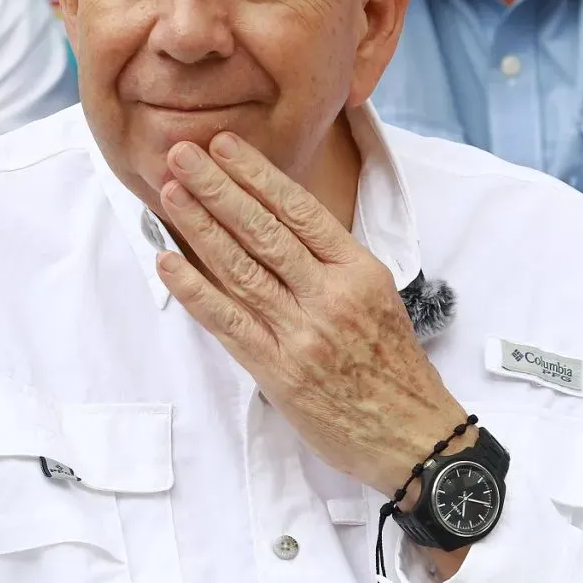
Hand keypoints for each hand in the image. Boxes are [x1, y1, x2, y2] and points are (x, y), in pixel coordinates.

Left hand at [156, 132, 473, 497]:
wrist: (412, 436)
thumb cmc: (393, 365)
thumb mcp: (378, 296)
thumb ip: (332, 262)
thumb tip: (276, 222)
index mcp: (359, 271)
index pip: (300, 210)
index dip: (257, 174)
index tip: (226, 146)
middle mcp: (331, 296)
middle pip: (264, 231)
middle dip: (218, 187)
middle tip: (182, 154)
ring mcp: (303, 334)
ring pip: (241, 269)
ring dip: (200, 227)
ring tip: (170, 193)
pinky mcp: (279, 371)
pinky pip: (228, 322)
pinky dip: (195, 290)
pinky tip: (169, 261)